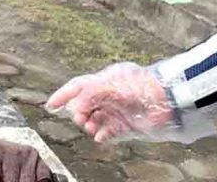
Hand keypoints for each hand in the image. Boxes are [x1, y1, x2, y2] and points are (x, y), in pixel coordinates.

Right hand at [45, 62, 172, 141]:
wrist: (167, 101)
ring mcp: (117, 110)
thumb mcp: (113, 86)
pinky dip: (102, 134)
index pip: (78, 86)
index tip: (50, 105)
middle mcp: (109, 96)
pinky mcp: (125, 124)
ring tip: (92, 128)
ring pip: (95, 119)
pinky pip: (108, 131)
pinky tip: (101, 136)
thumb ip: (91, 94)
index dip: (63, 95)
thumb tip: (75, 106)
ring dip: (90, 125)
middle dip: (79, 113)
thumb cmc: (142, 87)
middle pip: (85, 105)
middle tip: (81, 119)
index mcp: (104, 80)